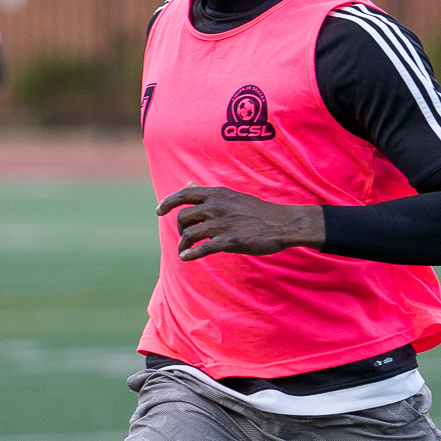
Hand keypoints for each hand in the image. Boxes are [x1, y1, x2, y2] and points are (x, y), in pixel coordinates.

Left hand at [156, 186, 323, 261]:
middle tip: (185, 237)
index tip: (159, 211)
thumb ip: (208, 193)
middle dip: (180, 229)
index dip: (168, 202)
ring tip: (185, 250)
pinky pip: (202, 248)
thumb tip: (189, 182)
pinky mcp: (230, 241)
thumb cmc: (256, 211)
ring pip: (189, 234)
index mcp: (217, 194)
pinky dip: (190, 254)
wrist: (282, 224)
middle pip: (183, 217)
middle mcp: (216, 207)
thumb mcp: (231, 196)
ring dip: (183, 244)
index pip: (184, 194)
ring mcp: (222, 224)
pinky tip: (186, 258)